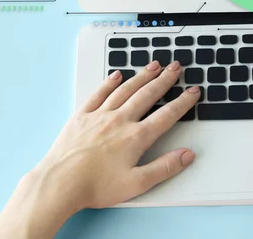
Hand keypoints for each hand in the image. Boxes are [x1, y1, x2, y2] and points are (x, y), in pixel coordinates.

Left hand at [0, 60, 199, 238]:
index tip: (193, 91)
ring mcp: (100, 115)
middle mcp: (120, 120)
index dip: (183, 102)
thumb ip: (164, 167)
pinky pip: (99, 94)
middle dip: (165, 80)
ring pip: (126, 90)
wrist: (59, 184)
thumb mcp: (136, 184)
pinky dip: (109, 83)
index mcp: (136, 137)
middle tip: (176, 67)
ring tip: (154, 65)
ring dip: (142, 76)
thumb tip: (187, 155)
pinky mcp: (82, 116)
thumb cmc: (96, 187)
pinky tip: (117, 75)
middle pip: (148, 95)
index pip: (167, 115)